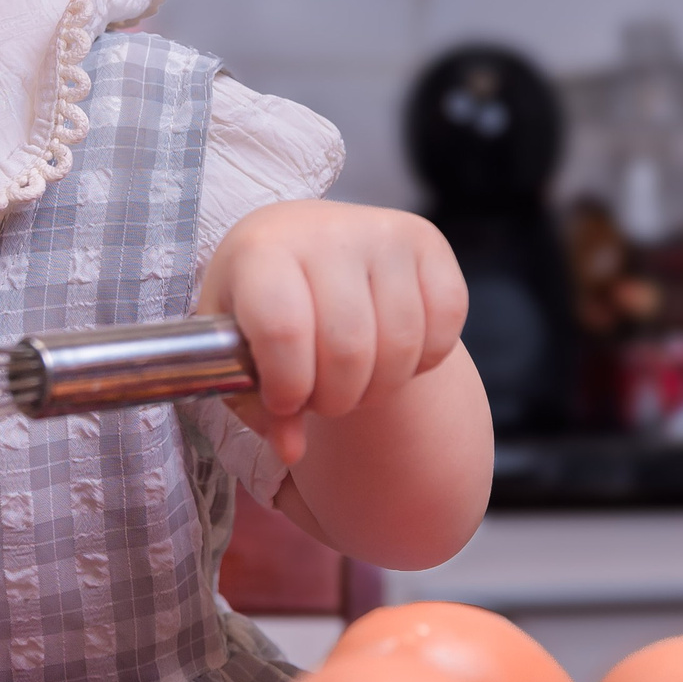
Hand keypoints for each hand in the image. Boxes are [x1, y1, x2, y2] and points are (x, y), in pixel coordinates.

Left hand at [194, 200, 468, 464]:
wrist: (300, 244)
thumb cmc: (260, 302)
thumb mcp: (237, 351)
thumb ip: (258, 405)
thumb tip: (292, 450)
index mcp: (262, 250)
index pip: (284, 331)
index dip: (288, 388)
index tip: (284, 402)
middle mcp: (326, 232)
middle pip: (349, 349)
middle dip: (336, 399)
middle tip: (321, 397)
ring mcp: (383, 232)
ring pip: (401, 346)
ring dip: (378, 388)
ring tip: (352, 380)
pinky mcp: (428, 243)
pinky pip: (445, 326)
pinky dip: (422, 362)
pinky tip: (391, 354)